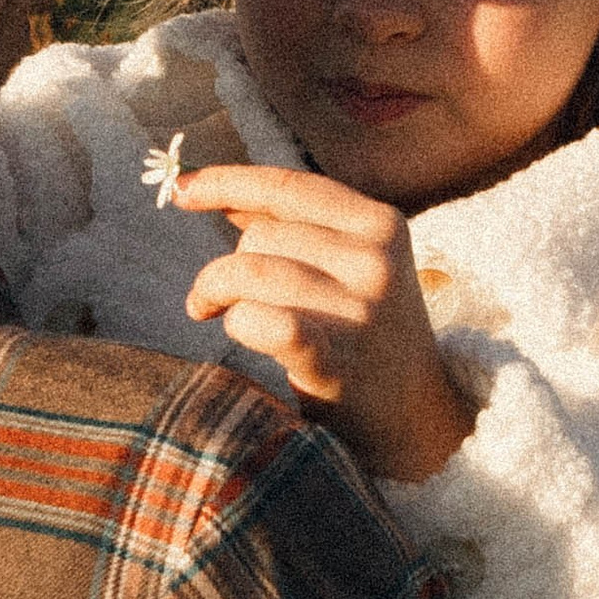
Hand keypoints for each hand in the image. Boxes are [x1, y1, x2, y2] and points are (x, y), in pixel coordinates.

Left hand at [175, 163, 477, 482]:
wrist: (414, 416)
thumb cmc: (364, 331)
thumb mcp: (349, 264)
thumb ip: (290, 223)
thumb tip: (215, 188)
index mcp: (381, 224)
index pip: (288, 188)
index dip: (227, 182)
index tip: (184, 190)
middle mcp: (376, 262)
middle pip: (259, 237)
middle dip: (230, 264)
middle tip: (227, 297)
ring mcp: (360, 313)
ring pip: (249, 272)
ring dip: (219, 295)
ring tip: (220, 314)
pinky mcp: (336, 362)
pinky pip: (266, 323)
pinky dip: (241, 322)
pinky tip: (238, 327)